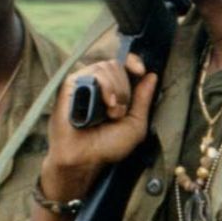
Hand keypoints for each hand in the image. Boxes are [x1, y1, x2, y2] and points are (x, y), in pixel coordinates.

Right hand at [41, 53, 157, 200]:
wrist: (83, 158)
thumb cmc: (106, 146)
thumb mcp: (135, 124)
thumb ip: (143, 100)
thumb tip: (152, 76)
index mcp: (111, 90)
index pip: (122, 63)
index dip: (132, 61)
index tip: (141, 71)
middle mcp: (95, 84)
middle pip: (116, 65)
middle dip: (125, 89)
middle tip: (119, 112)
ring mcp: (81, 83)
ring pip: (106, 67)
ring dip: (116, 90)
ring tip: (111, 113)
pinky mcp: (70, 85)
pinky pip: (92, 73)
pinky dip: (105, 86)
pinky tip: (106, 104)